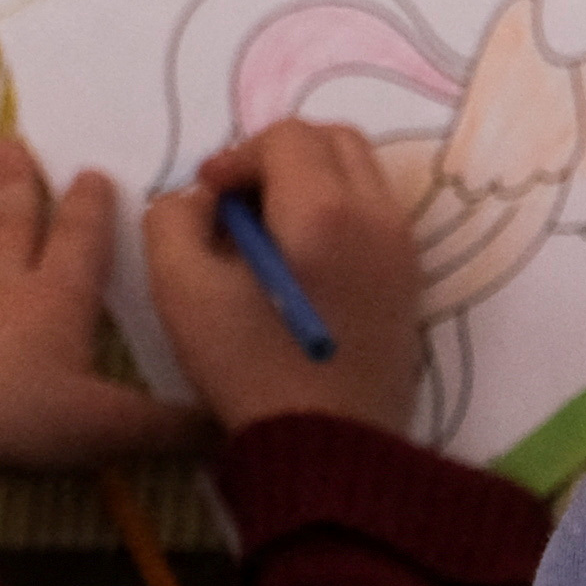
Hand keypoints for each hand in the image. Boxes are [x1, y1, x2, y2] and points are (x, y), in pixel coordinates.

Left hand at [0, 137, 203, 475]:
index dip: (89, 207)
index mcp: (54, 301)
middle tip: (7, 140)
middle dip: (13, 181)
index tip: (91, 171)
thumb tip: (231, 425)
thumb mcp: (110, 429)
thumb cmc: (19, 416)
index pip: (78, 241)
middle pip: (5, 224)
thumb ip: (170, 428)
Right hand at [147, 119, 427, 436]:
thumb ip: (174, 219)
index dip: (237, 155)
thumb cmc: (249, 369)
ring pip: (361, 173)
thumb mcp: (181, 289)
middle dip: (280, 156)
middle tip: (238, 204)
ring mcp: (404, 248)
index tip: (208, 197)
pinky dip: (338, 212)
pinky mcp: (411, 280)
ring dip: (312, 180)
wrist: (330, 449)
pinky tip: (300, 261)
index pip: (287, 136)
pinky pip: (376, 213)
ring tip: (267, 233)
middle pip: (334, 140)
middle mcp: (379, 216)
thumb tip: (202, 198)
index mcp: (325, 209)